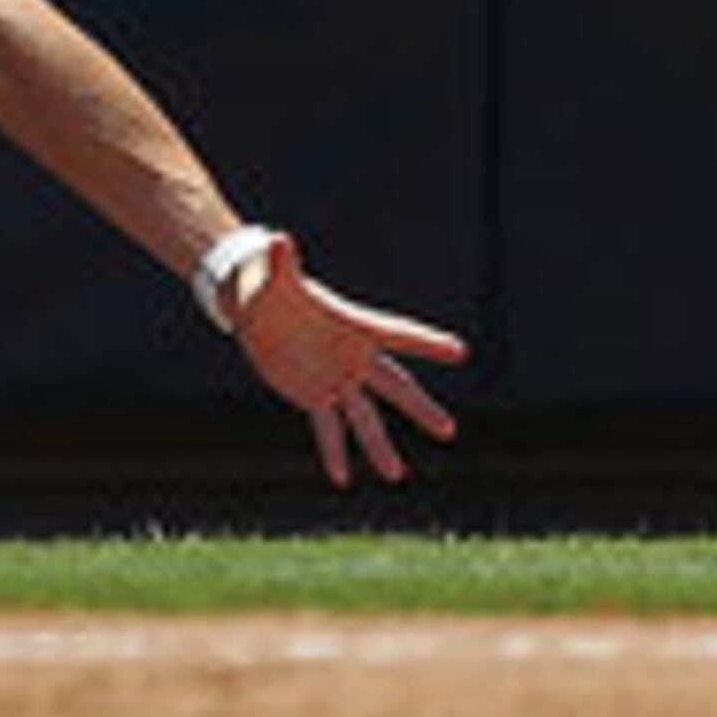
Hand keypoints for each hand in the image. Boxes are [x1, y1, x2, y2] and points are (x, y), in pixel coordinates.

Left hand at [217, 233, 468, 486]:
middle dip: (419, 408)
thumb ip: (282, 262)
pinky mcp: (314, 395)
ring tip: (396, 475)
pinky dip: (334, 451)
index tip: (460, 351)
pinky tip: (342, 478)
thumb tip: (277, 239)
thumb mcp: (274, 275)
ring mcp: (336, 379)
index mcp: (352, 325)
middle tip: (448, 431)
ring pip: (365, 416)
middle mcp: (352, 356)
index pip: (396, 333)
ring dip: (379, 446)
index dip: (426, 342)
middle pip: (394, 385)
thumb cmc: (269, 284)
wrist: (256, 309)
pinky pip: (328, 427)